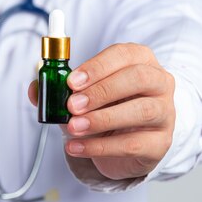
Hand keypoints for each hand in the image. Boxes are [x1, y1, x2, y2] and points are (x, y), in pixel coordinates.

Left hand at [28, 43, 174, 179]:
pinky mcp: (160, 143)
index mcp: (140, 60)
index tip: (71, 81)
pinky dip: (100, 147)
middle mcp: (159, 82)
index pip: (124, 55)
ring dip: (102, 119)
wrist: (129, 140)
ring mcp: (165, 113)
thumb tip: (36, 90)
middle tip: (71, 105)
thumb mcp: (82, 93)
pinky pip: (133, 144)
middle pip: (138, 78)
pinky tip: (77, 147)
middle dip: (101, 91)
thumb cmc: (106, 106)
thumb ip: (57, 88)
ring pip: (141, 111)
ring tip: (73, 128)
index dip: (97, 67)